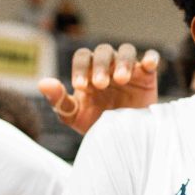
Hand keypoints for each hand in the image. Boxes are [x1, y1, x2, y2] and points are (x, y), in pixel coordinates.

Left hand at [39, 43, 158, 134]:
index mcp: (90, 73)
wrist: (122, 143)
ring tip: (121, 80)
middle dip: (101, 66)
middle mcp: (109, 67)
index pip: (83, 57)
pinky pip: (151, 58)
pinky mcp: (148, 76)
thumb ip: (60, 101)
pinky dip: (150, 58)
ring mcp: (129, 70)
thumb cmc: (96, 126)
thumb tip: (42, 83)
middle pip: (104, 51)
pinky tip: (148, 65)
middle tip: (100, 84)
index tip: (80, 86)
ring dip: (123, 62)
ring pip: (126, 51)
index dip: (80, 68)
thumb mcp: (75, 117)